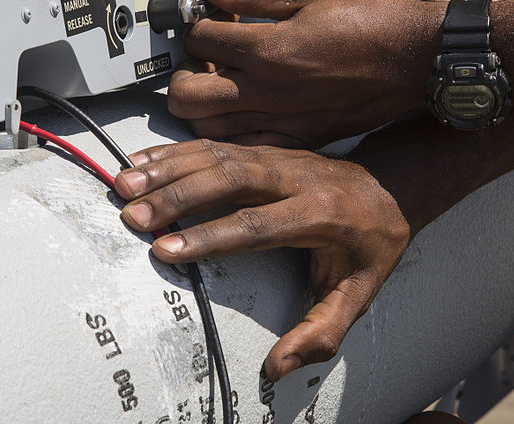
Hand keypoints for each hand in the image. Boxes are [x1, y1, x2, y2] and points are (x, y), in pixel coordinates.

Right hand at [114, 139, 409, 380]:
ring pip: (215, 155)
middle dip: (177, 196)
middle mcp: (291, 179)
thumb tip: (279, 367)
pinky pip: (212, 145)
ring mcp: (273, 158)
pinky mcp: (259, 148)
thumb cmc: (370, 244)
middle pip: (229, 180)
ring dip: (167, 168)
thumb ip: (321, 331)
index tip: (166, 250)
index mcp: (318, 214)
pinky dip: (173, 152)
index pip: (256, 225)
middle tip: (133, 215)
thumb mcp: (359, 293)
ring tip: (124, 183)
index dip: (210, 236)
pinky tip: (141, 160)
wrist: (389, 186)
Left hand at [168, 0, 445, 146]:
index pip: (199, 40)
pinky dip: (229, 134)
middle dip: (180, 75)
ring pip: (207, 129)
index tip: (205, 18)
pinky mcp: (298, 139)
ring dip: (200, 106)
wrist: (417, 61)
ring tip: (217, 85)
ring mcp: (281, 122)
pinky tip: (241, 112)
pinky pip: (244, 148)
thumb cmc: (372, 24)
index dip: (195, 24)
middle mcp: (268, 93)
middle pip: (186, 96)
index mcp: (268, 51)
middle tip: (198, 61)